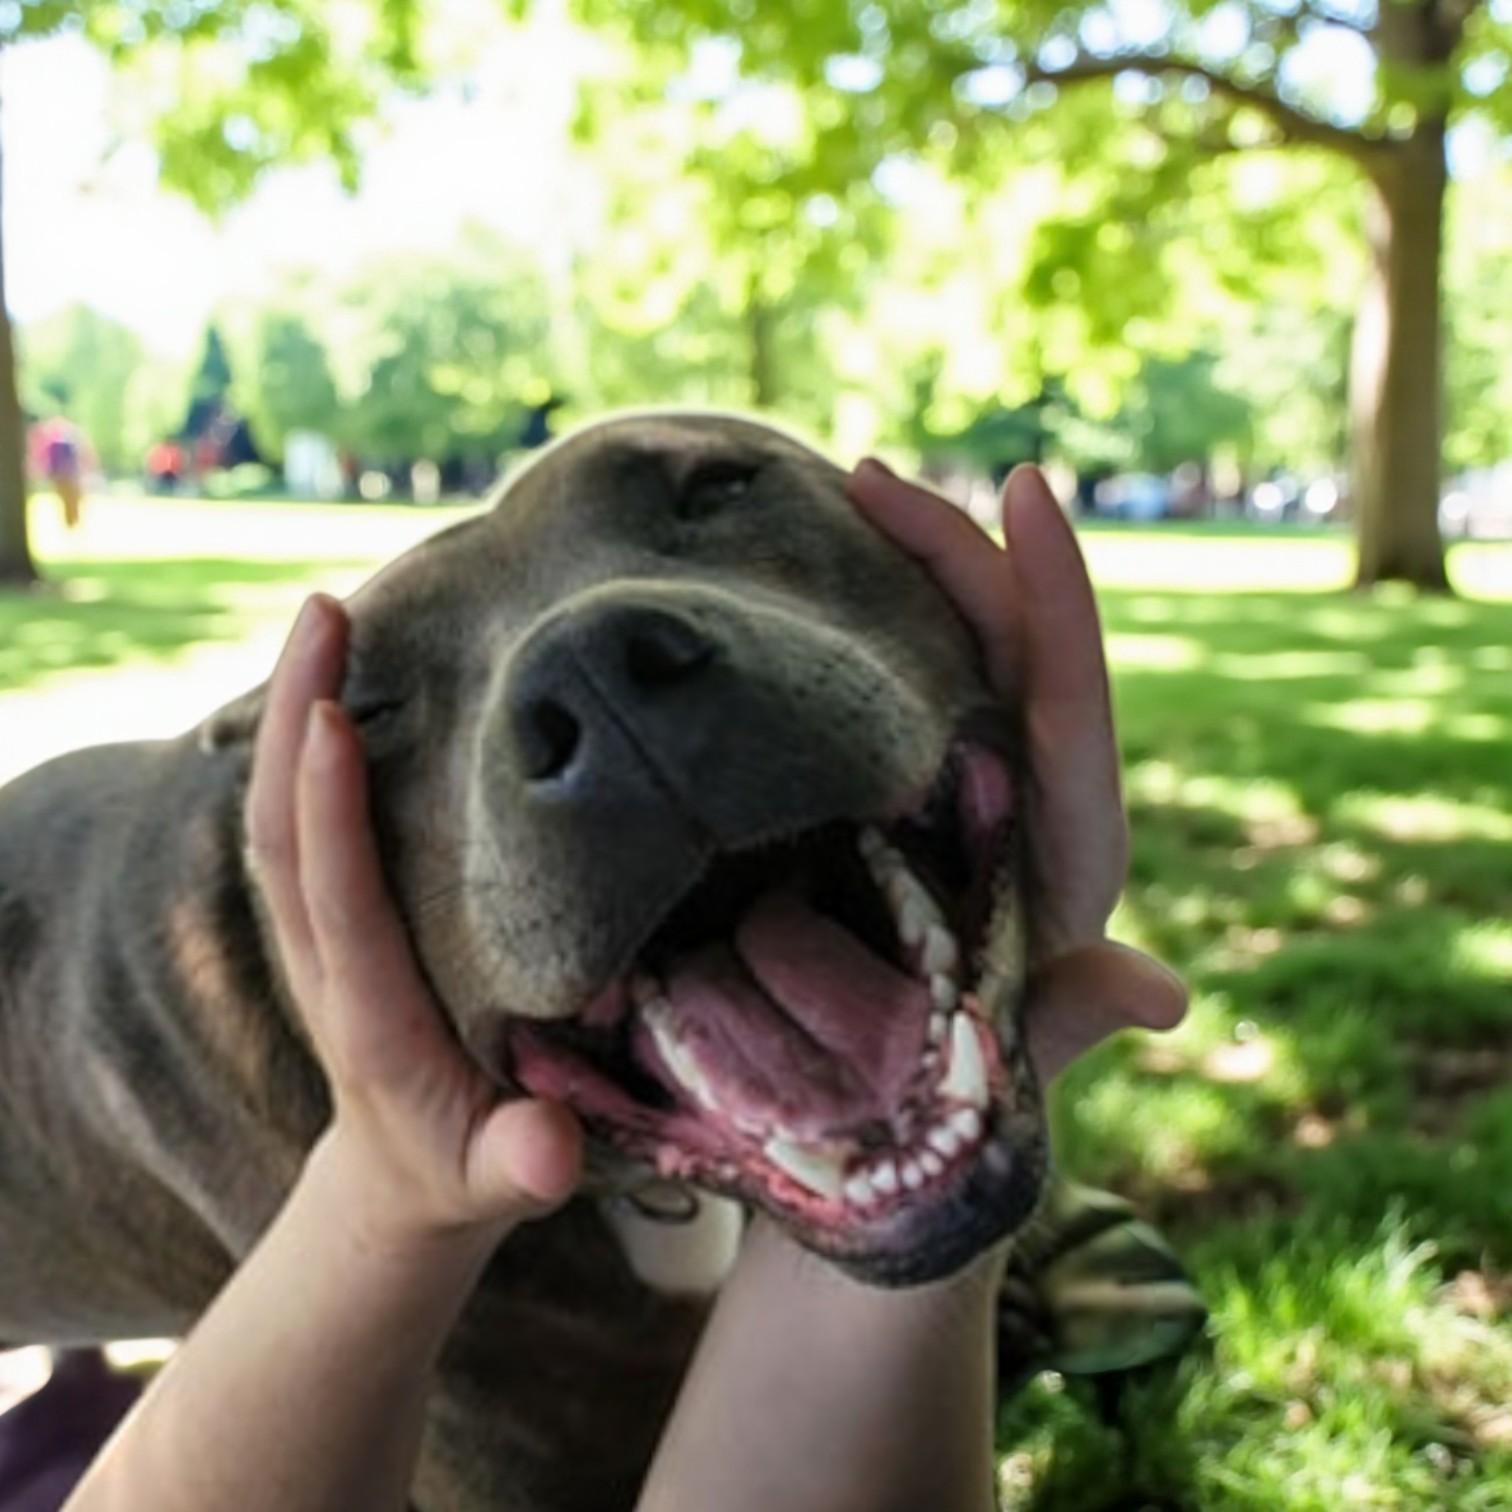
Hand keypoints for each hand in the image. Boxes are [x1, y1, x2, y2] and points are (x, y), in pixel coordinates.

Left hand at [245, 594, 581, 1257]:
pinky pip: (298, 818)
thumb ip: (522, 1165)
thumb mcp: (498, 1181)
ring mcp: (315, 937)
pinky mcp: (326, 920)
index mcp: (373, 1017)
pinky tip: (341, 679)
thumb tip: (549, 1151)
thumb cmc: (462, 1169)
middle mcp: (326, 964)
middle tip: (324, 615)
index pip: (337, 900)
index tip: (338, 716)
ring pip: (277, 811)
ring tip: (326, 619)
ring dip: (291, 711)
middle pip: (279, 828)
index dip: (331, 810)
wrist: (396, 1187)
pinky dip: (305, 742)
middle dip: (293, 717)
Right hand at [847, 461, 1185, 1080]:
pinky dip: (865, 625)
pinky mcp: (913, 780)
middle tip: (863, 476)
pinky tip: (808, 588)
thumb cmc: (980, 1072)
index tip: (1027, 488)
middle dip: (951, 549)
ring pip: (951, 644)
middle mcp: (1029, 785)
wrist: (925, 1088)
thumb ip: (1075, 1014)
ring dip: (905, 566)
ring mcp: (970, 774)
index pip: (1073, 695)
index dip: (1057, 591)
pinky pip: (896, 683)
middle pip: (1009, 638)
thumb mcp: (1020, 1048)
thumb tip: (1162, 992)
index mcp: (1071, 836)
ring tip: (841, 498)